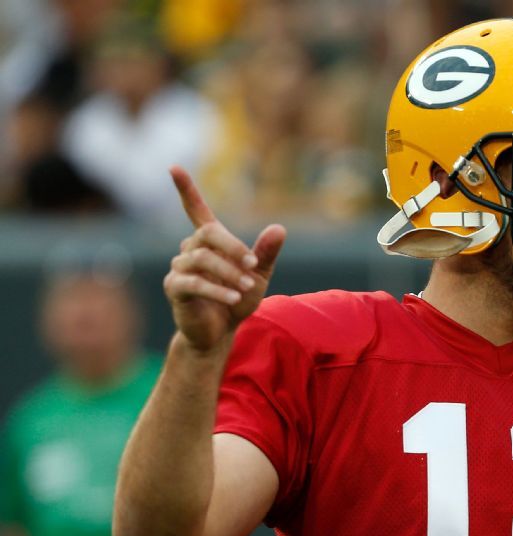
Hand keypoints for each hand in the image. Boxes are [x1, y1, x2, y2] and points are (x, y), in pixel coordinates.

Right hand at [166, 166, 285, 351]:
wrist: (220, 332)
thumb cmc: (238, 300)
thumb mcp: (258, 275)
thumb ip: (266, 253)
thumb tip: (279, 228)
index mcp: (209, 242)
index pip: (195, 210)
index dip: (186, 190)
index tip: (173, 167)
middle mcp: (189, 249)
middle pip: (207, 233)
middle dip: (233, 247)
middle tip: (253, 264)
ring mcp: (179, 268)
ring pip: (202, 259)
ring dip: (229, 272)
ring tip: (247, 288)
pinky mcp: (174, 288)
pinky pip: (193, 283)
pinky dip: (216, 290)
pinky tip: (234, 299)